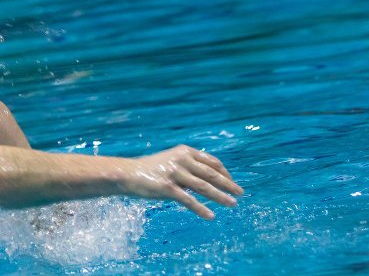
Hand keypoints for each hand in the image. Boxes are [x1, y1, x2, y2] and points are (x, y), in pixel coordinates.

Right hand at [123, 144, 242, 218]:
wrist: (127, 174)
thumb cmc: (150, 169)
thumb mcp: (171, 161)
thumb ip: (189, 166)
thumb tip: (209, 177)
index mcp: (184, 152)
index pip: (212, 162)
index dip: (225, 173)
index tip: (232, 182)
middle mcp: (181, 160)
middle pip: (211, 174)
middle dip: (228, 184)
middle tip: (241, 193)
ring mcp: (175, 174)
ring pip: (204, 187)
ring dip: (220, 197)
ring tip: (233, 204)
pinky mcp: (167, 188)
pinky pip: (188, 200)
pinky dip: (201, 209)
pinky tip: (210, 216)